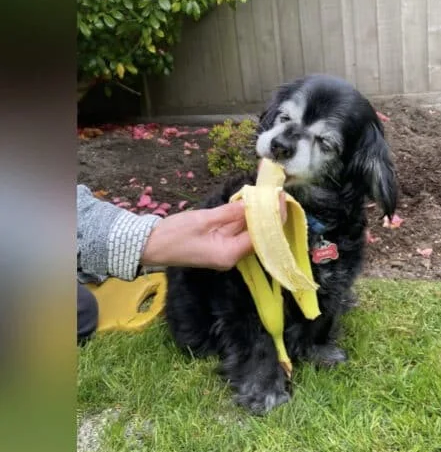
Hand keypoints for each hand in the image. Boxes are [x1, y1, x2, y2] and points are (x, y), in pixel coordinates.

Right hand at [140, 196, 285, 270]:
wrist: (149, 246)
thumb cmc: (173, 235)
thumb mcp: (204, 219)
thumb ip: (230, 212)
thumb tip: (254, 202)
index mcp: (228, 255)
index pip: (260, 236)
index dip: (273, 217)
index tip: (281, 198)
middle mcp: (231, 257)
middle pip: (257, 236)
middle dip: (269, 215)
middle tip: (278, 193)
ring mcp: (225, 252)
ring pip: (248, 233)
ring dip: (258, 216)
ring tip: (269, 196)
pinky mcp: (219, 246)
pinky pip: (237, 232)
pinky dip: (244, 219)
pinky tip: (250, 204)